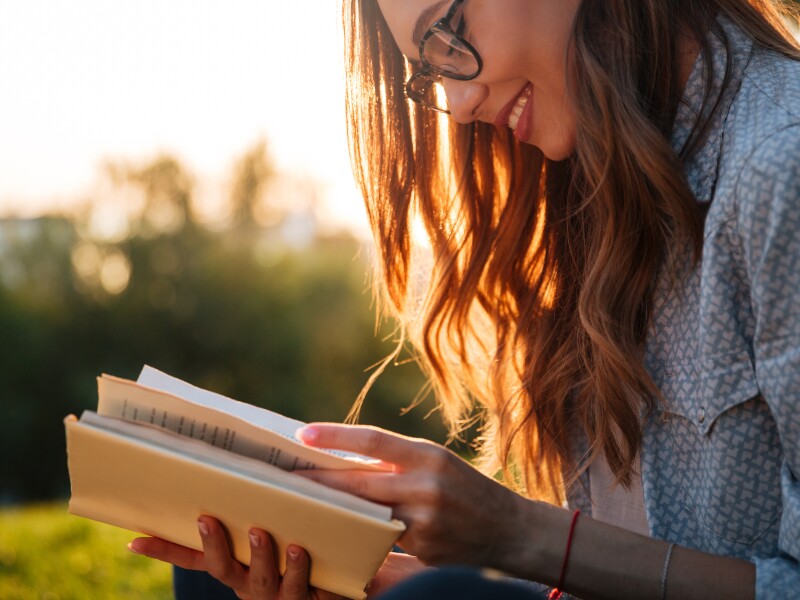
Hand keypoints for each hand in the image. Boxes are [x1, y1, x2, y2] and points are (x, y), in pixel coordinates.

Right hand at [129, 516, 341, 599]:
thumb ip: (255, 495)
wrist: (351, 577)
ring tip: (267, 535)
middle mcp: (253, 583)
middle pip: (225, 569)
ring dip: (266, 557)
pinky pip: (310, 589)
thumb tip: (231, 451)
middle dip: (215, 545)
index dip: (165, 551)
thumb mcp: (276, 514)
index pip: (193, 558)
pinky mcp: (317, 598)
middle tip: (208, 520)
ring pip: (268, 579)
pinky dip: (304, 570)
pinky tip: (302, 550)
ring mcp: (283, 593)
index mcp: (237, 565)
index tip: (136, 539)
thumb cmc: (302, 533)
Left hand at [296, 424, 530, 569]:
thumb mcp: (437, 463)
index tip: (302, 433)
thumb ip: (396, 461)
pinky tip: (338, 531)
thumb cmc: (465, 489)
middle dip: (319, 480)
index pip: (372, 439)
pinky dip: (360, 532)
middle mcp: (426, 484)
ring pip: (365, 512)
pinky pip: (381, 537)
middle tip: (287, 478)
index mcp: (428, 455)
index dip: (334, 435)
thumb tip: (344, 460)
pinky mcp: (423, 548)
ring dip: (334, 508)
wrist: (509, 530)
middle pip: (359, 480)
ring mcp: (425, 519)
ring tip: (303, 503)